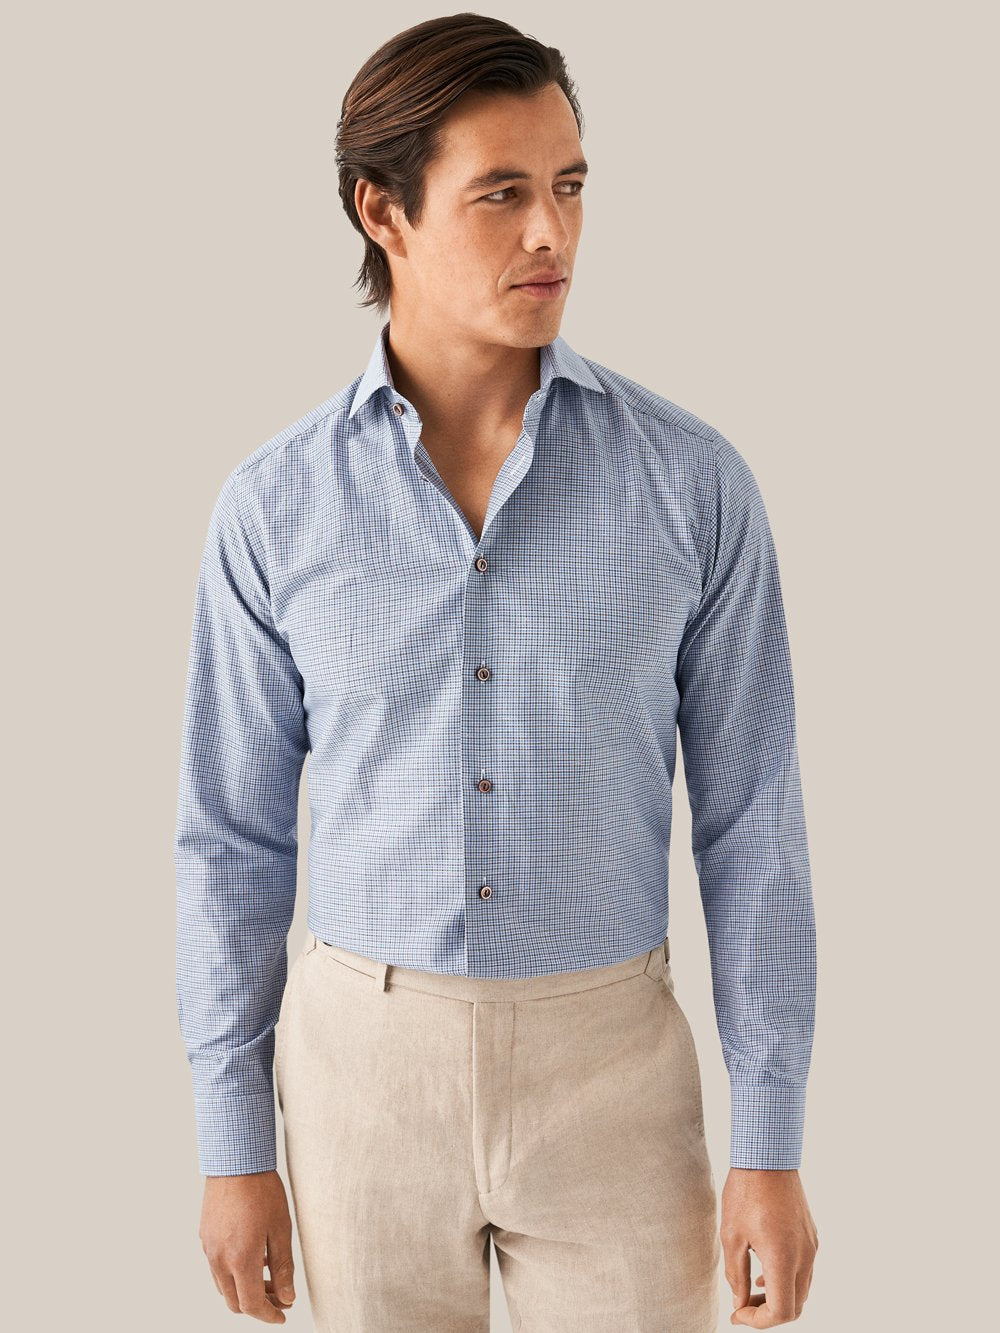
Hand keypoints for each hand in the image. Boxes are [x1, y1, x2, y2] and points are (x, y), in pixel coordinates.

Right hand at [199, 1169, 296, 1322]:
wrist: (235, 1159)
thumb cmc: (262, 1190)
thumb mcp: (281, 1228)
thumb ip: (284, 1266)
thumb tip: (288, 1296)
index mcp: (240, 1259)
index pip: (252, 1305)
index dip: (269, 1315)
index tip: (283, 1314)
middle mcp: (219, 1259)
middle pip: (235, 1302)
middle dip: (259, 1304)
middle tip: (281, 1295)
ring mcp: (208, 1248)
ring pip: (224, 1286)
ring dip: (245, 1289)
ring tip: (270, 1274)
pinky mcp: (205, 1236)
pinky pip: (217, 1267)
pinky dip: (234, 1272)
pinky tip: (254, 1255)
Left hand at [721, 1167, 818, 1325]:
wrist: (768, 1155)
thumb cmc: (746, 1191)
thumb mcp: (732, 1236)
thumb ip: (736, 1276)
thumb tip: (740, 1304)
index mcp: (784, 1258)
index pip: (781, 1312)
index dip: (758, 1322)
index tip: (737, 1315)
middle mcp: (804, 1256)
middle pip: (795, 1306)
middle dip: (768, 1314)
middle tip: (742, 1309)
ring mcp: (811, 1246)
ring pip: (801, 1290)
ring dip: (778, 1297)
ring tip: (750, 1291)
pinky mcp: (811, 1235)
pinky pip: (804, 1270)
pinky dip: (786, 1280)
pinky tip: (763, 1271)